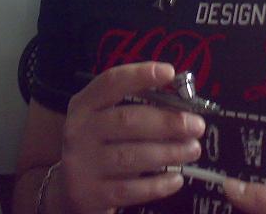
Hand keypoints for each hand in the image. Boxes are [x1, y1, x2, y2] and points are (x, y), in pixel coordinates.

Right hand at [54, 61, 205, 213]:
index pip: (110, 82)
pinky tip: (176, 179)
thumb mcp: (103, 121)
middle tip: (196, 125)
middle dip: (167, 121)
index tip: (169, 72)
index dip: (139, 75)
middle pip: (126, 120)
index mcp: (84, 105)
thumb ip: (133, 108)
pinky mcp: (92, 194)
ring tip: (193, 149)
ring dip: (168, 151)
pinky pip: (132, 189)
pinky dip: (158, 184)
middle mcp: (79, 131)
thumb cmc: (98, 147)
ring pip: (131, 156)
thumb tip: (181, 102)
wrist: (68, 191)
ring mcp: (83, 163)